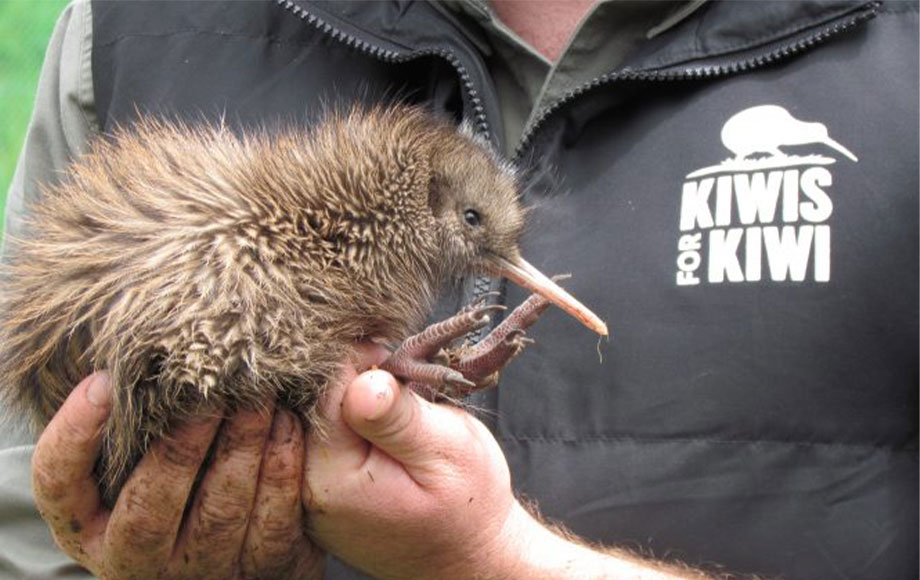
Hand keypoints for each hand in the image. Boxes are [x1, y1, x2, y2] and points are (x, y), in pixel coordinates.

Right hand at [31, 372, 323, 578]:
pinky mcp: (262, 568)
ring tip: (258, 396)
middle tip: (206, 389)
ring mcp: (202, 571)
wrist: (234, 553)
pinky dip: (282, 469)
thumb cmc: (174, 487)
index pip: (60, 485)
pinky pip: (274, 523)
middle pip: (150, 508)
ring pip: (220, 513)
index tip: (103, 380)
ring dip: (241, 447)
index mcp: (91, 528)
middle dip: (179, 445)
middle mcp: (139, 560)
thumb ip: (130, 425)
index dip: (75, 433)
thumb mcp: (130, 468)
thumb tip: (130, 353)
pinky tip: (287, 424)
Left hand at [307, 345, 712, 579]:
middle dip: (353, 378)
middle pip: (311, 401)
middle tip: (398, 380)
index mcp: (332, 478)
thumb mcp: (446, 451)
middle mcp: (306, 488)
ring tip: (394, 405)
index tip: (392, 358)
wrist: (471, 559)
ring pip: (317, 417)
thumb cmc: (469, 505)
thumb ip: (399, 418)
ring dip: (352, 398)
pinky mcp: (320, 492)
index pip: (322, 390)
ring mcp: (308, 493)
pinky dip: (351, 421)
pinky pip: (324, 439)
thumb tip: (361, 379)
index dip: (358, 361)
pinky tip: (381, 423)